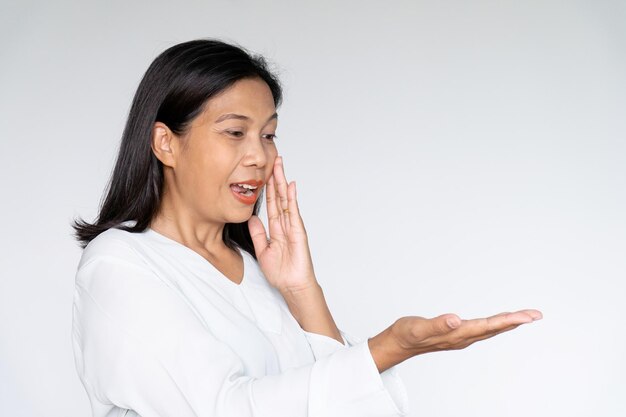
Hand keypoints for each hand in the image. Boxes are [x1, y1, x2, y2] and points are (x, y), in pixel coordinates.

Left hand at [248, 156, 317, 292]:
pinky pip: (293, 211)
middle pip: (279, 196)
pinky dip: (291, 198)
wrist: (292, 285)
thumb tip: (252, 218)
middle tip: (274, 160)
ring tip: (280, 165)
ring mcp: (292, 225)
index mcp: (276, 228)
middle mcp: (285, 223)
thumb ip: (258, 234)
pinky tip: (290, 186)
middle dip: (276, 178)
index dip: (267, 188)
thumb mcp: (263, 250)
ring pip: (285, 199)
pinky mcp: (298, 231)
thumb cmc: (281, 272)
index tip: (264, 173)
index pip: (271, 203)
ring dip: (282, 182)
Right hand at [390, 309, 542, 355]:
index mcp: (456, 335)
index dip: (508, 320)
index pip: (488, 326)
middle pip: (494, 329)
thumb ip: (437, 324)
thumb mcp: (418, 328)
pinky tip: (500, 320)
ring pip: (490, 330)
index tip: (527, 316)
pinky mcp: (457, 334)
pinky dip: (496, 323)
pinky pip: (483, 329)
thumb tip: (456, 320)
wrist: (397, 344)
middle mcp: (462, 338)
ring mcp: (461, 337)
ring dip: (508, 322)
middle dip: (516, 321)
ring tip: (525, 316)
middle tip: (536, 314)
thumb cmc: (406, 335)